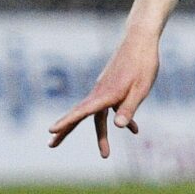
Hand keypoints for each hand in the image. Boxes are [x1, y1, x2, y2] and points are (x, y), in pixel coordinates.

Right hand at [48, 31, 158, 157]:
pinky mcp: (112, 87)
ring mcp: (104, 89)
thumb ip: (129, 108)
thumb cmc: (143, 64)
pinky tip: (134, 130)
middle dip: (66, 131)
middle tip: (50, 145)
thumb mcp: (141, 89)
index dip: (66, 122)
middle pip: (80, 115)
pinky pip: (111, 108)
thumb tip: (117, 127)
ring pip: (97, 115)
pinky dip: (119, 118)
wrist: (141, 39)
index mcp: (106, 94)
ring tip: (105, 154)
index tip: (50, 130)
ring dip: (101, 134)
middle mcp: (100, 92)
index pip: (82, 111)